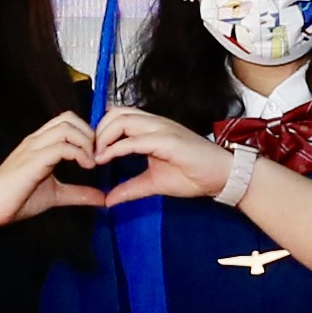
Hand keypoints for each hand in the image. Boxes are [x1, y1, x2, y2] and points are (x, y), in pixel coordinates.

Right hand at [0, 112, 108, 237]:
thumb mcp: (55, 195)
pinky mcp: (32, 160)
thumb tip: (101, 197)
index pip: (67, 121)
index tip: (97, 154)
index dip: (86, 132)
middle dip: (89, 133)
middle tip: (97, 156)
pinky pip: (62, 147)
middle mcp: (36, 140)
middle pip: (69, 118)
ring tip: (92, 162)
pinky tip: (85, 167)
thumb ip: (78, 193)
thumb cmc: (15, 200)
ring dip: (86, 142)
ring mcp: (33, 147)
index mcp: (39, 143)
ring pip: (67, 127)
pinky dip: (80, 154)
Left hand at [88, 105, 236, 202]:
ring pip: (122, 119)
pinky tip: (106, 159)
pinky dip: (116, 148)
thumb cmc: (193, 175)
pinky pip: (135, 139)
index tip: (91, 153)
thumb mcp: (153, 183)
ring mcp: (162, 129)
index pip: (118, 117)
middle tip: (89, 154)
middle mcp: (155, 123)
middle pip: (115, 113)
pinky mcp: (168, 140)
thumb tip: (108, 199)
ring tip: (96, 157)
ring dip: (104, 136)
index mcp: (151, 128)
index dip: (100, 131)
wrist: (222, 177)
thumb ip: (130, 188)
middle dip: (97, 131)